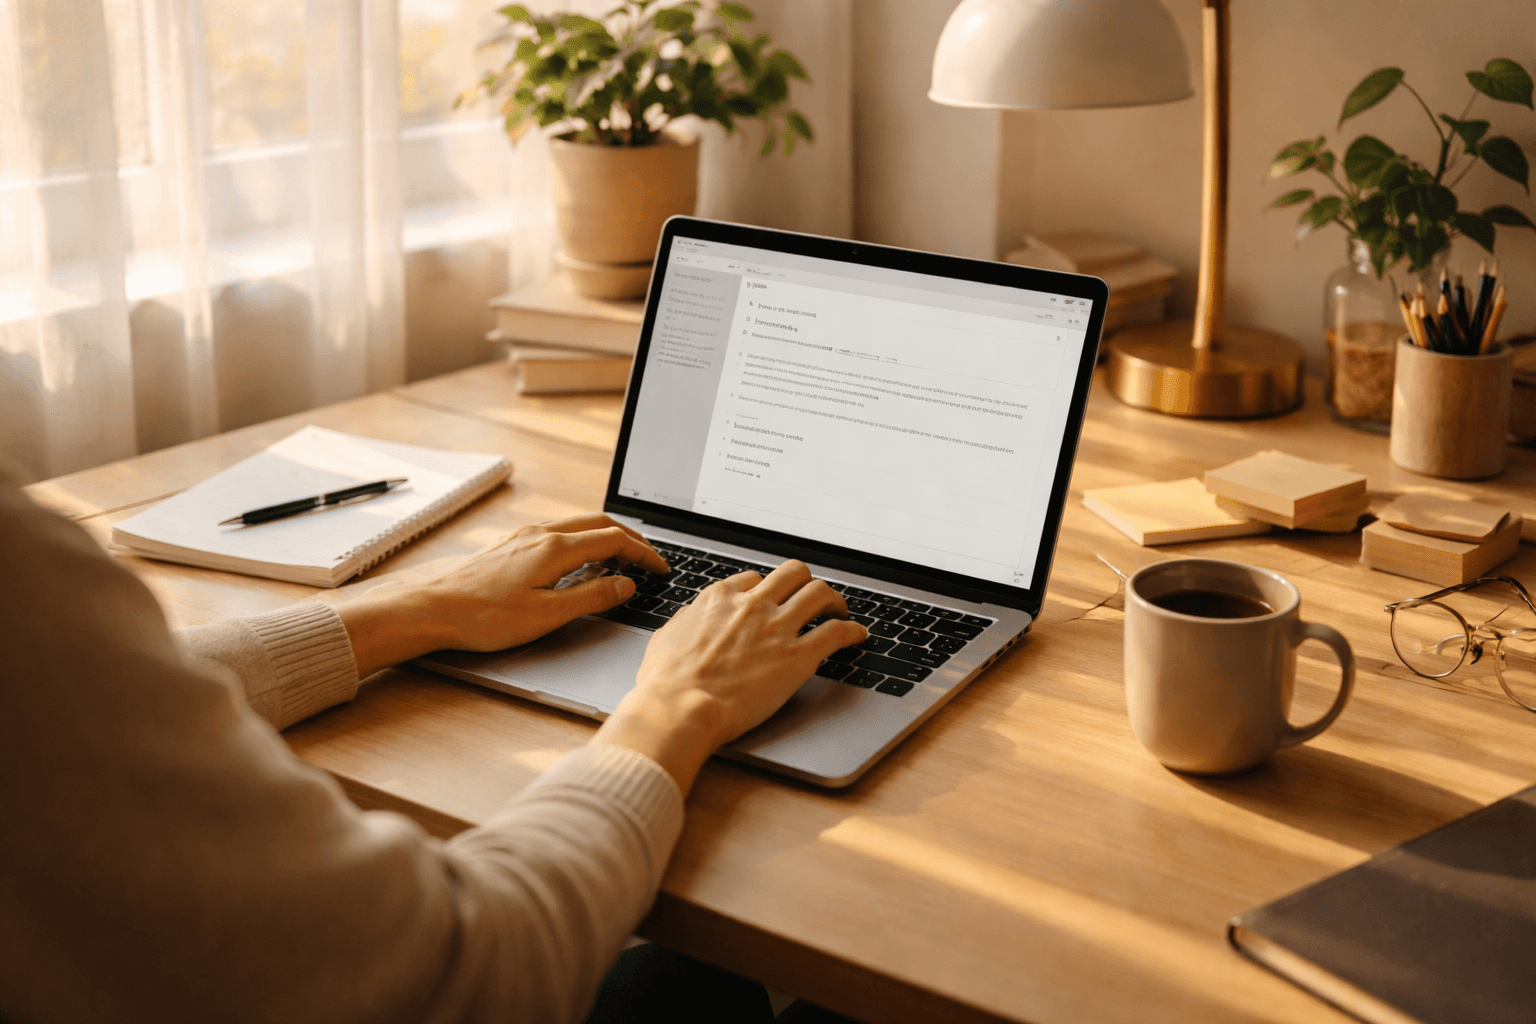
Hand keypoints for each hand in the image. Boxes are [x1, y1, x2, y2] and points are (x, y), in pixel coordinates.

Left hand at [334, 513, 667, 678]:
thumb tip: (625, 585)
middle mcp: (541, 534)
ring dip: (606, 536)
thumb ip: (592, 597)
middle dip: (630, 538)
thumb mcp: (547, 615)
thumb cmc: (483, 617)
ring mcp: (523, 536)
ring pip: (577, 525)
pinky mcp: (510, 545)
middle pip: (599, 523)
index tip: (660, 569)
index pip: (615, 540)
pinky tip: (578, 560)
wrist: (431, 609)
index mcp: (555, 548)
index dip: (644, 553)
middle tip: (649, 559)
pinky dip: (582, 540)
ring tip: (621, 558)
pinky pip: (557, 532)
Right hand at [593, 560, 865, 793]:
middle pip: (793, 574)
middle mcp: (752, 606)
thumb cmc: (666, 683)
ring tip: (839, 610)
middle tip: (812, 597)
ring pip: (820, 593)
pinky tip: (857, 635)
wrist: (680, 708)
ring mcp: (777, 628)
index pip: (754, 579)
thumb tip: (690, 617)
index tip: (773, 600)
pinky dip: (852, 630)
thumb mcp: (666, 638)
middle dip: (805, 582)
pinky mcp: (797, 656)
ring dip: (834, 599)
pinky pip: (836, 632)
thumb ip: (685, 622)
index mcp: (720, 599)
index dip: (767, 590)